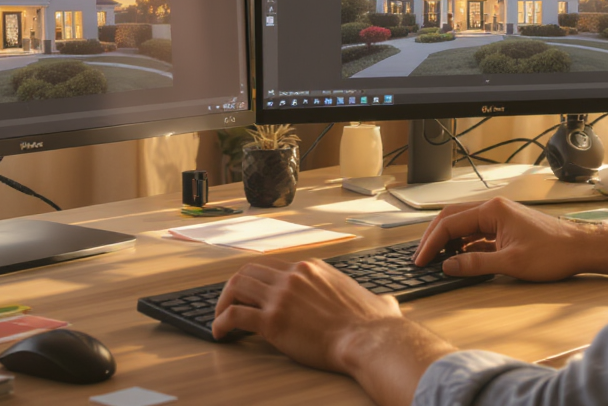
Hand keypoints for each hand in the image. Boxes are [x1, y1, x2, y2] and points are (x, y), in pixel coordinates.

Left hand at [213, 260, 458, 405]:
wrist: (370, 340)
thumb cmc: (375, 326)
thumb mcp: (377, 301)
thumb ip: (377, 299)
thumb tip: (388, 304)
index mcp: (312, 269)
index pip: (272, 266)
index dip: (257, 280)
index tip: (252, 293)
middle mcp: (293, 276)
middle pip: (248, 271)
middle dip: (234, 287)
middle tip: (228, 303)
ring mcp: (281, 297)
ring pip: (236, 287)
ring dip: (222, 302)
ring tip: (219, 318)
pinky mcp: (273, 321)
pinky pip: (235, 315)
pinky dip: (221, 322)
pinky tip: (220, 333)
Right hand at [413, 197, 587, 280]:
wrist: (582, 249)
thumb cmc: (554, 252)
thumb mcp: (511, 263)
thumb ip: (476, 264)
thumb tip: (448, 266)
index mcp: (492, 210)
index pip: (450, 223)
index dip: (431, 242)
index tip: (420, 259)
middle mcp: (494, 208)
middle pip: (452, 219)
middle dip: (433, 238)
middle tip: (421, 257)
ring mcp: (500, 217)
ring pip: (463, 226)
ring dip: (448, 241)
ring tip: (435, 259)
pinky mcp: (505, 228)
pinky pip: (476, 234)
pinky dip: (463, 245)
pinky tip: (458, 259)